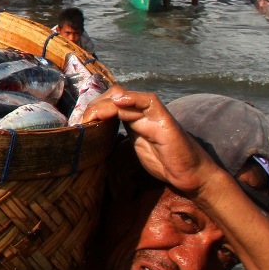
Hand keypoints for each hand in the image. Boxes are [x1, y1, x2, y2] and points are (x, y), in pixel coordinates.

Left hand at [81, 86, 219, 195]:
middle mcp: (141, 112)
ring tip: (92, 116)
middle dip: (95, 105)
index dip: (93, 109)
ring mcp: (152, 113)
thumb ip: (120, 137)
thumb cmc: (163, 162)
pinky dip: (132, 99)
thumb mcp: (134, 148)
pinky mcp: (164, 119)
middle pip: (113, 96)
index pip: (108, 103)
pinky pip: (148, 101)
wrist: (189, 173)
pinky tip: (118, 102)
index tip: (80, 122)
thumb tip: (95, 137)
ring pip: (125, 97)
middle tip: (83, 120)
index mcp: (132, 118)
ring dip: (105, 104)